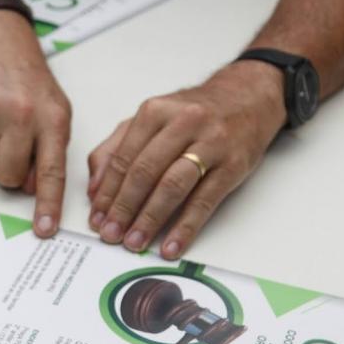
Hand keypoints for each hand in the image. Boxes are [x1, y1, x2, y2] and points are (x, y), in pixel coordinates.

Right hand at [0, 9, 71, 237]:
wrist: (0, 45)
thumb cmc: (31, 86)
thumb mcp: (55, 114)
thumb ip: (49, 152)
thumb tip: (33, 190)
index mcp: (52, 119)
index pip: (51, 171)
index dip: (47, 204)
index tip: (44, 230)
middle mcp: (21, 114)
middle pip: (8, 177)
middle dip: (7, 174)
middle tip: (10, 150)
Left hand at [86, 60, 286, 258]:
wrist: (249, 96)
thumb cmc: (193, 114)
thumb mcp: (150, 120)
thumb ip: (115, 149)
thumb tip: (93, 190)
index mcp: (155, 112)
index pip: (123, 158)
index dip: (107, 192)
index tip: (96, 218)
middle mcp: (182, 123)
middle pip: (144, 172)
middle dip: (123, 208)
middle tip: (110, 234)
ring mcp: (210, 143)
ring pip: (172, 186)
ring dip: (150, 219)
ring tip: (134, 242)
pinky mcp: (233, 164)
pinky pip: (205, 201)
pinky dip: (185, 227)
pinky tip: (172, 246)